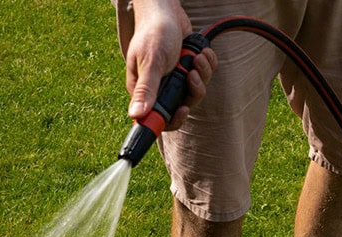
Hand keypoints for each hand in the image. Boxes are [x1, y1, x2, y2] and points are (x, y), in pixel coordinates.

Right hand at [123, 0, 217, 130]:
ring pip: (196, 91)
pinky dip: (207, 64)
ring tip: (197, 58)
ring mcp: (175, 78)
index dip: (173, 119)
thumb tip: (135, 115)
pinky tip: (201, 53)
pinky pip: (204, 76)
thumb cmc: (154, 33)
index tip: (183, 109)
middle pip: (183, 106)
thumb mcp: (151, 62)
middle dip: (193, 91)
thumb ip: (147, 89)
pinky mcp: (188, 69)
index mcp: (145, 90)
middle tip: (192, 75)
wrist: (167, 11)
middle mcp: (159, 87)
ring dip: (202, 74)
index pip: (158, 118)